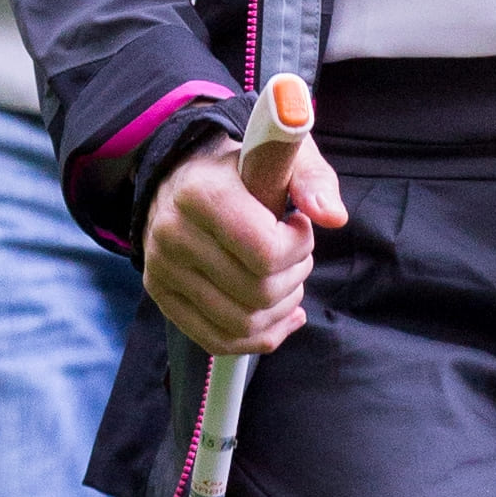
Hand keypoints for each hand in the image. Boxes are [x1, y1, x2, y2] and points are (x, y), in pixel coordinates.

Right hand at [143, 130, 348, 361]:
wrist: (181, 174)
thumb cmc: (239, 168)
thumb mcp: (280, 155)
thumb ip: (312, 179)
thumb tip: (334, 217)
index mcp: (202, 194)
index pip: (267, 252)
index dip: (299, 247)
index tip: (298, 226)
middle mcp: (173, 234)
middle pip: (258, 293)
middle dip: (294, 277)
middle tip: (295, 254)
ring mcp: (162, 269)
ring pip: (243, 324)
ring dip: (281, 308)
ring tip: (285, 278)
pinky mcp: (161, 294)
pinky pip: (219, 341)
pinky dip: (260, 336)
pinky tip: (279, 314)